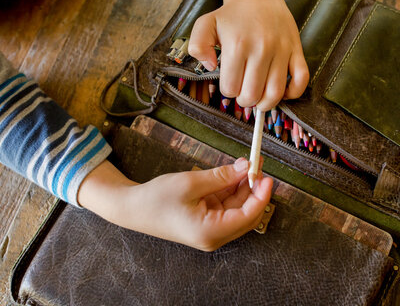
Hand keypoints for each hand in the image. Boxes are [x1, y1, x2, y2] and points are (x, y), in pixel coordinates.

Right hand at [78, 158, 272, 250]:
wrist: (132, 208)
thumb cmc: (156, 199)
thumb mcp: (191, 182)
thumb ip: (221, 176)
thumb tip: (247, 167)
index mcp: (211, 232)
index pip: (248, 216)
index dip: (261, 195)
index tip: (267, 176)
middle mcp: (214, 236)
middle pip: (245, 213)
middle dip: (253, 189)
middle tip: (257, 164)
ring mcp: (210, 231)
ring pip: (236, 208)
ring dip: (242, 187)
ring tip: (245, 163)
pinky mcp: (206, 223)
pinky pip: (225, 206)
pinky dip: (230, 190)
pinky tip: (233, 173)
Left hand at [188, 0, 308, 110]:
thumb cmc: (231, 15)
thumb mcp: (205, 24)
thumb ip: (198, 46)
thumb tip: (211, 67)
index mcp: (237, 45)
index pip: (231, 88)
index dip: (228, 90)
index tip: (230, 82)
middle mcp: (261, 48)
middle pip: (252, 95)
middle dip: (245, 100)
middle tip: (243, 92)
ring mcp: (282, 50)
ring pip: (275, 92)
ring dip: (265, 103)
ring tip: (259, 98)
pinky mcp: (297, 50)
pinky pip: (301, 79)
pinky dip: (293, 93)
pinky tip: (282, 91)